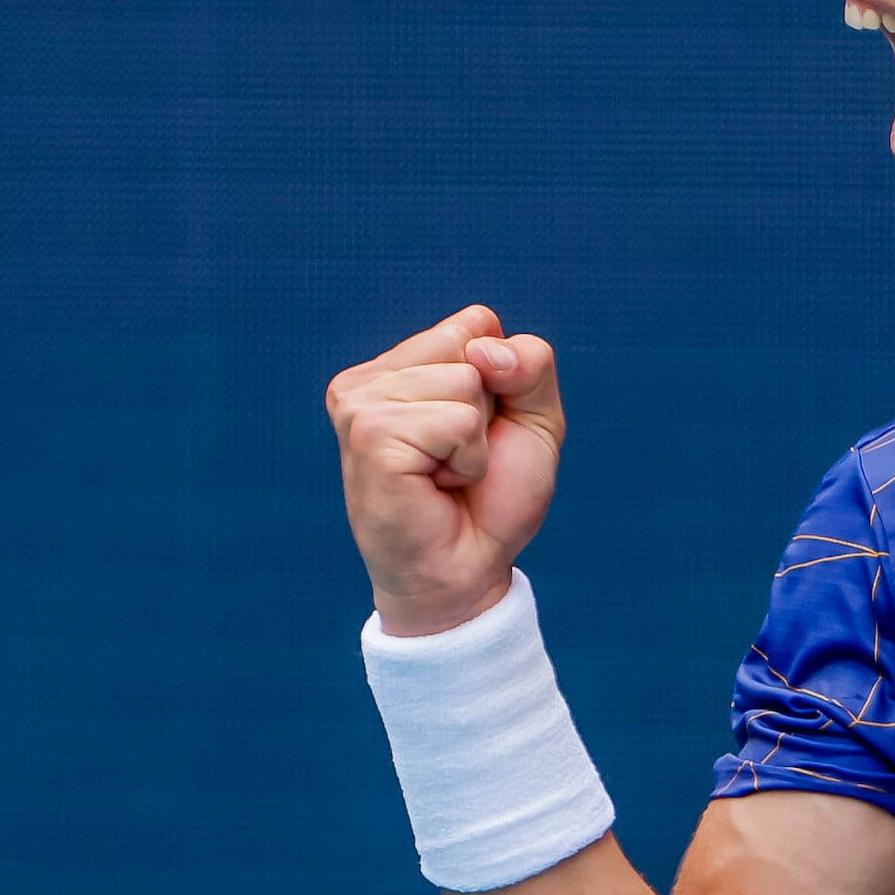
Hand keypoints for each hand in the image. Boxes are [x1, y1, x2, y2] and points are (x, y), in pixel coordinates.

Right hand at [326, 305, 565, 636]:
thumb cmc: (491, 500)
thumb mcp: (533, 420)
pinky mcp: (369, 436)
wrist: (467, 572)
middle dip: (488, 412)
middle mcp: (370, 379)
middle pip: (472, 347)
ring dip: (476, 442)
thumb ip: (530, 364)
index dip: (502, 380)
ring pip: (465, 381)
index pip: (476, 322)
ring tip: (444, 476)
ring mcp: (360, 404)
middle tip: (458, 462)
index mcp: (399, 366)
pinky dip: (467, 460)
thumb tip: (483, 351)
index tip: (477, 434)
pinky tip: (435, 486)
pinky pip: (457, 421)